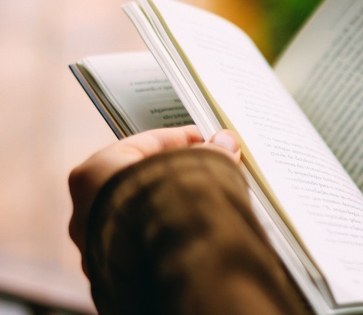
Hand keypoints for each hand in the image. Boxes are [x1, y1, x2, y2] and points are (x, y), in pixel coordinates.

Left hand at [68, 125, 240, 266]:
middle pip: (140, 178)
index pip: (142, 144)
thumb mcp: (197, 169)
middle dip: (177, 173)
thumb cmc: (167, 218)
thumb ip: (211, 153)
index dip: (181, 139)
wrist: (167, 275)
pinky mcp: (114, 273)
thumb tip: (225, 143)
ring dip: (174, 203)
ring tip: (208, 200)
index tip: (206, 140)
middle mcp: (87, 210)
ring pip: (142, 213)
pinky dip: (168, 232)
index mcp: (93, 174)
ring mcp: (98, 245)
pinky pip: (145, 242)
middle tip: (209, 169)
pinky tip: (194, 229)